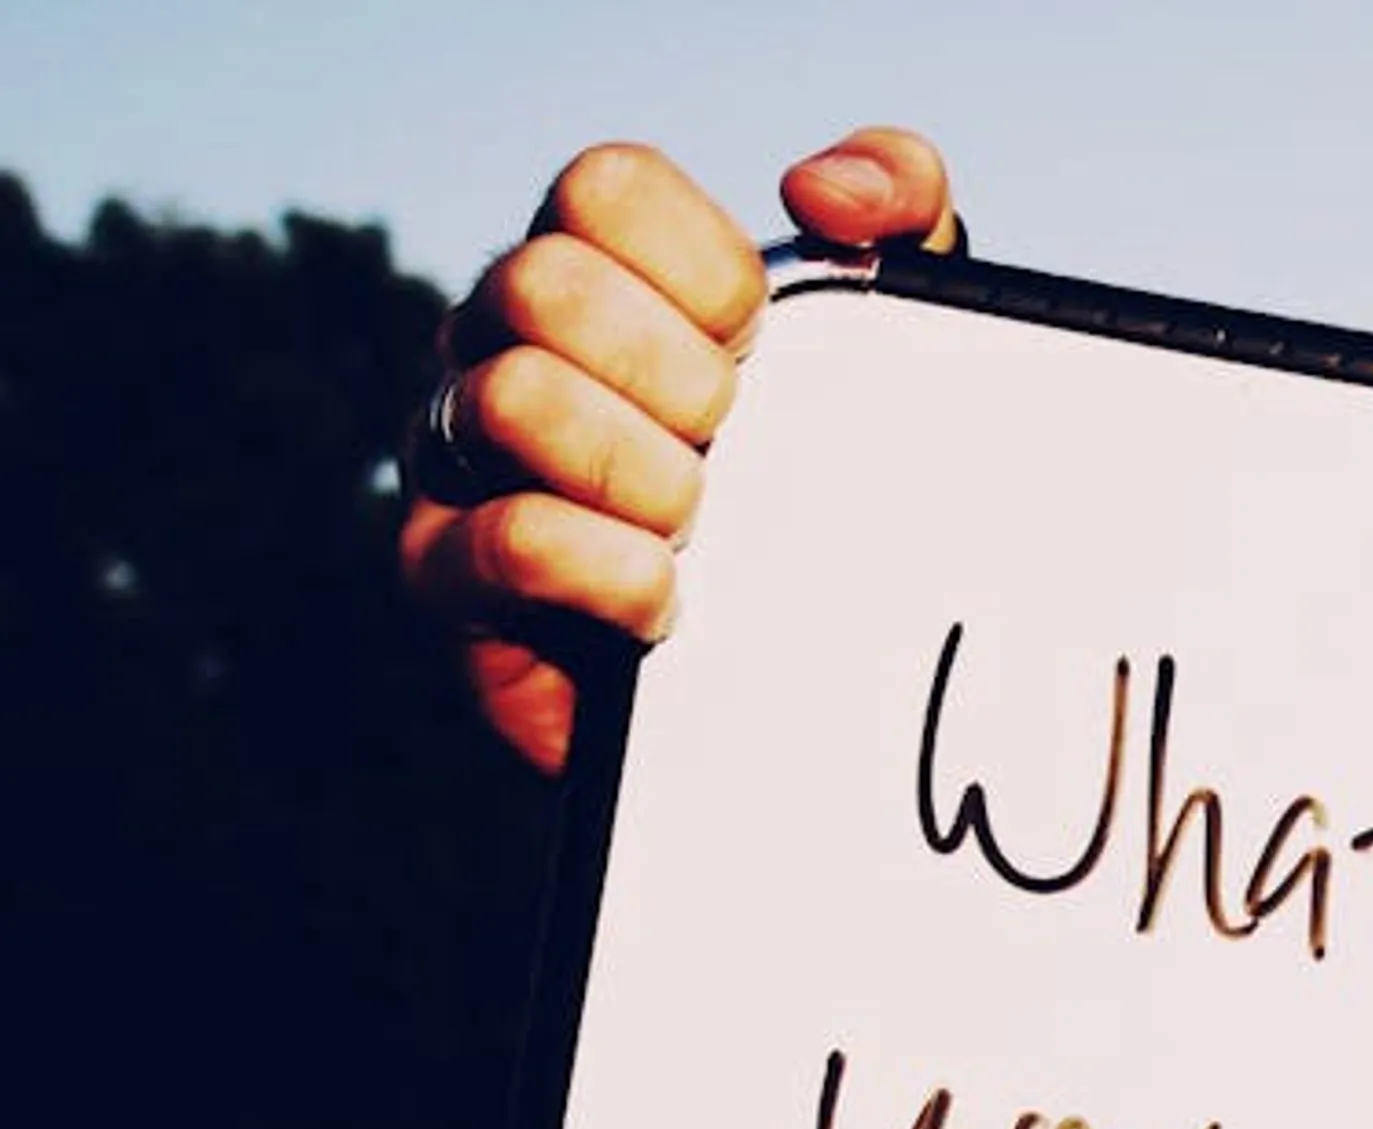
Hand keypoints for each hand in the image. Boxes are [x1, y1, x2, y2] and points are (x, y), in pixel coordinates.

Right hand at [397, 127, 961, 769]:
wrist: (790, 675)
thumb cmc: (823, 478)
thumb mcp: (896, 329)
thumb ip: (902, 209)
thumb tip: (822, 189)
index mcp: (595, 268)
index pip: (604, 188)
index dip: (705, 267)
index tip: (762, 343)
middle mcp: (502, 340)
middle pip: (543, 283)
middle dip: (675, 373)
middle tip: (733, 442)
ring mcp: (459, 453)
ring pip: (512, 399)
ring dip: (640, 470)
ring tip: (701, 523)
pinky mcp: (449, 579)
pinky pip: (499, 542)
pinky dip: (605, 569)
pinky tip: (669, 599)